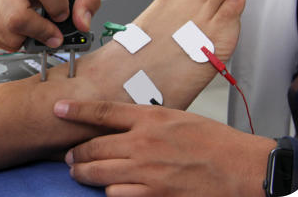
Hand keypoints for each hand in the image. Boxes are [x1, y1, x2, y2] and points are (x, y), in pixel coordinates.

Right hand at [0, 0, 100, 50]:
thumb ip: (86, 0)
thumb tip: (82, 24)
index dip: (58, 4)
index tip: (63, 14)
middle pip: (18, 17)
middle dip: (41, 32)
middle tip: (54, 36)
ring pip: (8, 34)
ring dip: (29, 39)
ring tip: (38, 29)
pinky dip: (16, 43)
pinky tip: (24, 30)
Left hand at [54, 100, 275, 196]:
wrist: (238, 166)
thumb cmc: (210, 139)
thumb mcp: (176, 117)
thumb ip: (146, 121)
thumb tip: (123, 125)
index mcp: (150, 118)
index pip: (104, 111)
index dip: (78, 110)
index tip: (59, 109)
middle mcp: (143, 143)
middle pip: (95, 146)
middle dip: (76, 153)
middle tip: (70, 155)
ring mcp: (148, 172)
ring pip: (101, 174)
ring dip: (87, 174)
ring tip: (81, 172)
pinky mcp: (155, 195)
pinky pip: (118, 196)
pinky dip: (110, 192)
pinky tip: (111, 188)